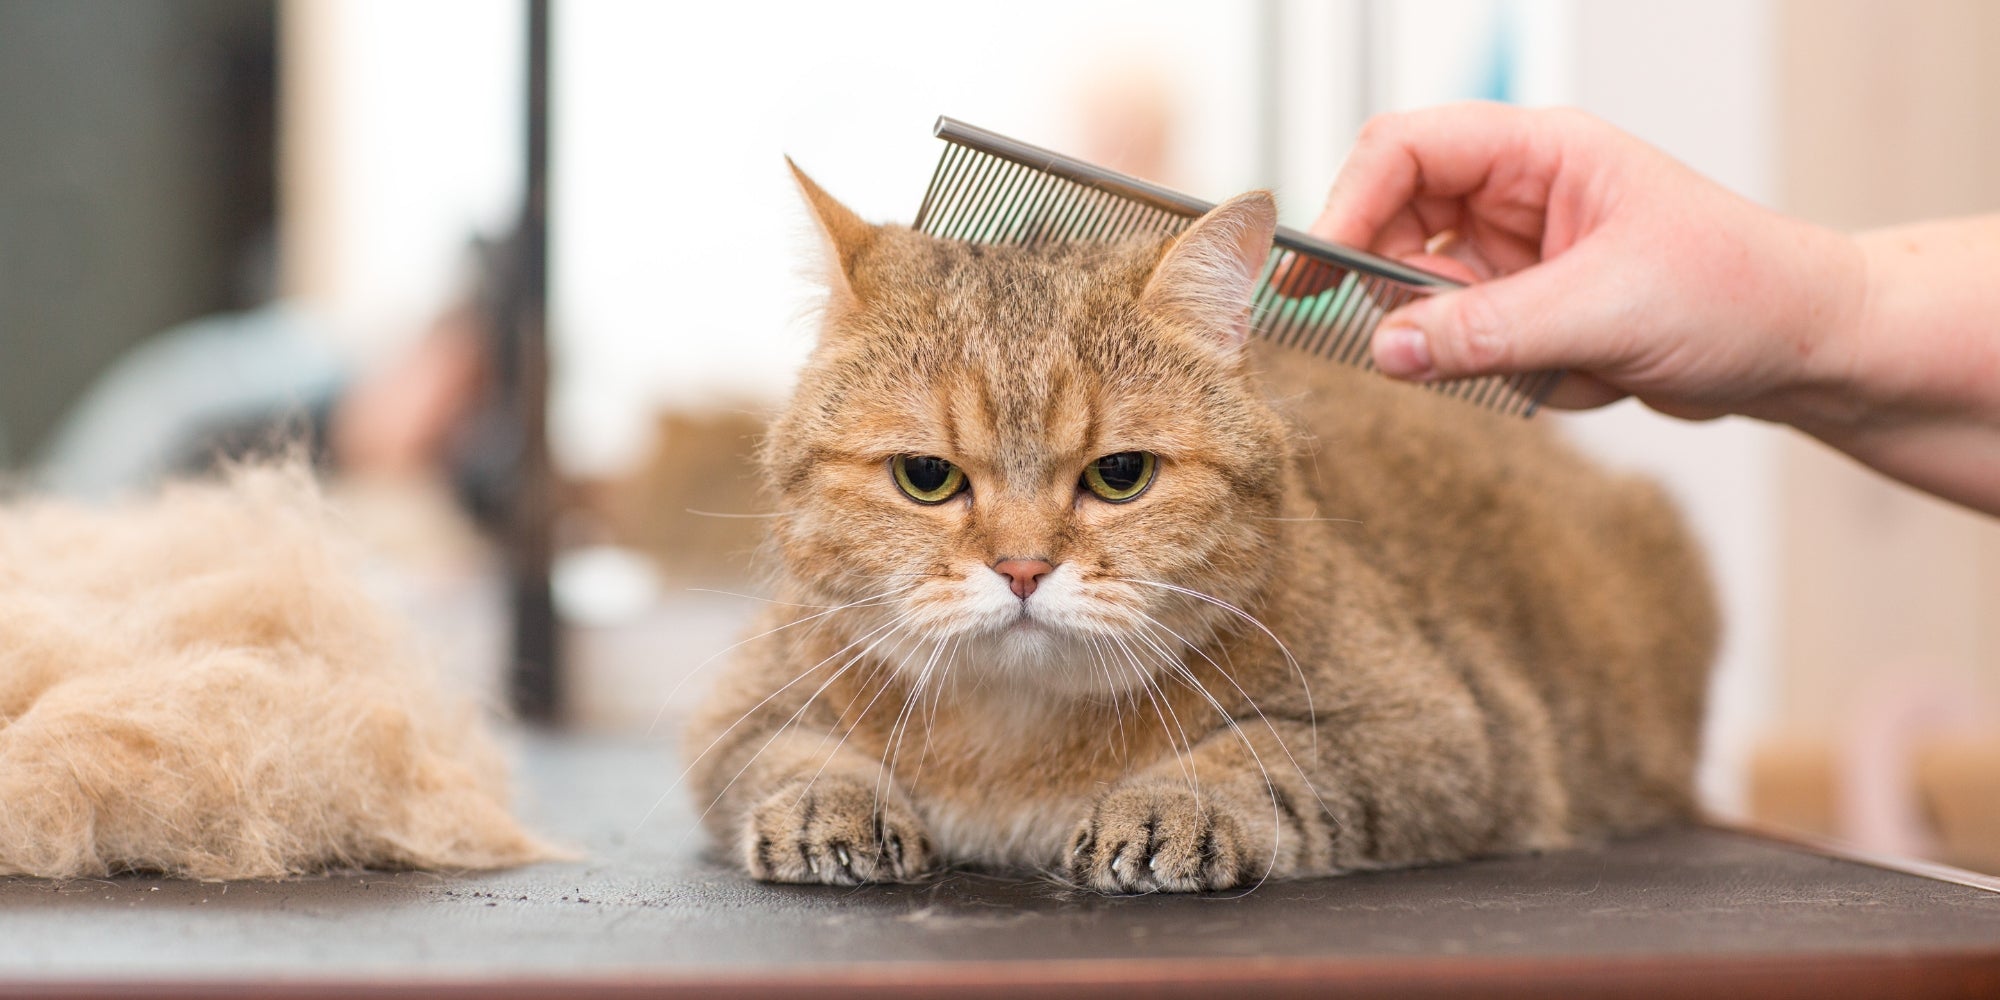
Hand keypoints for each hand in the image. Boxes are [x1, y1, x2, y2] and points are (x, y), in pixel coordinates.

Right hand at [1311, 102, 1866, 422]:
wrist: (1807, 348)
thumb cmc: (1740, 290)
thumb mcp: (1607, 311)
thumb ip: (1487, 331)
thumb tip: (1385, 349)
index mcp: (1539, 152)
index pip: (1404, 151)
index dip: (1348, 205)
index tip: (1317, 274)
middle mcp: (1518, 195)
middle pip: (1394, 224)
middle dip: (1401, 294)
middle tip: (1402, 348)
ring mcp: (1519, 255)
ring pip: (1426, 298)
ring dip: (1472, 347)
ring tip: (1551, 364)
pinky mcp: (1528, 311)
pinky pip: (1467, 347)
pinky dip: (1512, 377)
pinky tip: (1588, 376)